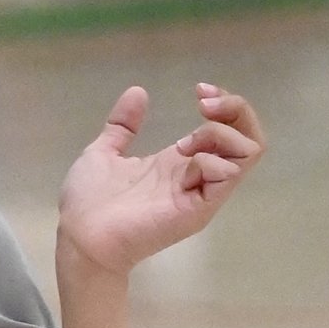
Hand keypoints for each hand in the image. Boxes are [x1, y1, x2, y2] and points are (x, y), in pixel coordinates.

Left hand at [57, 83, 263, 280]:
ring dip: (222, 134)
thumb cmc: (88, 203)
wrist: (78, 237)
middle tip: (203, 105)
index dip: (224, 103)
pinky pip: (227, 176)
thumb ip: (122, 125)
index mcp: (179, 161)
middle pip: (249, 138)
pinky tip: (183, 164)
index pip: (228, 128)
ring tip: (186, 143)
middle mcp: (197, 175)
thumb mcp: (103, 151)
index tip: (199, 90)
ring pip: (248, 153)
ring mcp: (200, 193)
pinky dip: (210, 160)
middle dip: (236, 110)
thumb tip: (137, 92)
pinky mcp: (198, 209)